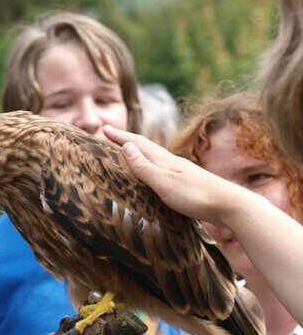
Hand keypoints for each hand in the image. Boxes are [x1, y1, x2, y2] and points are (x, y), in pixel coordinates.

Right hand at [102, 124, 245, 224]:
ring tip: (126, 153)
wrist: (231, 206)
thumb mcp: (165, 182)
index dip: (120, 136)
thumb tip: (126, 145)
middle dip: (126, 141)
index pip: (137, 143)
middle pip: (144, 147)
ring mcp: (180, 172)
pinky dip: (149, 167)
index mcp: (164, 160)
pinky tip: (153, 176)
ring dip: (137, 153)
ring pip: (153, 158)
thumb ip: (145, 166)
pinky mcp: (186, 184)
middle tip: (110, 136)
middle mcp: (171, 162)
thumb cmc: (197, 196)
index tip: (103, 129)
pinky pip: (160, 170)